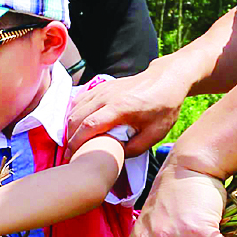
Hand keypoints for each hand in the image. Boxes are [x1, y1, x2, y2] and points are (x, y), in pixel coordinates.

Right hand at [67, 59, 192, 155]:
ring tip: (74, 143)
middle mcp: (106, 96)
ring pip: (74, 109)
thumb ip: (133, 149)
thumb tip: (113, 156)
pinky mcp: (101, 86)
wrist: (166, 80)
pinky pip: (79, 101)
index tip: (72, 156)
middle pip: (76, 118)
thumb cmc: (163, 107)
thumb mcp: (155, 134)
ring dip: (70, 127)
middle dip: (70, 138)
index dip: (76, 143)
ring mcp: (102, 89)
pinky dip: (74, 115)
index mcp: (120, 108)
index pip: (88, 126)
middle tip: (71, 155)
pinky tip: (77, 127)